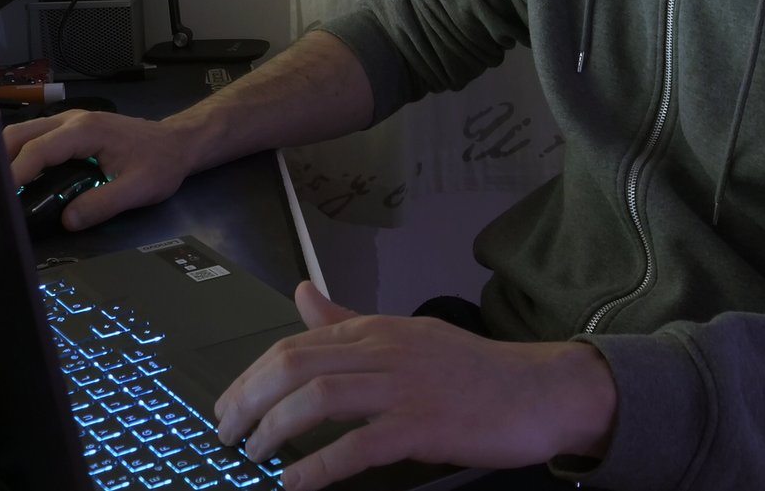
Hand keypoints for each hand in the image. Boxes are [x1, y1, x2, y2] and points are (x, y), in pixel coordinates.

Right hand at [2, 109, 195, 229]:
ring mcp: (70, 122)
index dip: (16, 172)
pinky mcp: (71, 130)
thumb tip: (68, 220)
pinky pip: (36, 137)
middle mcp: (73, 120)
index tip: (2, 194)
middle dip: (0, 159)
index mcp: (86, 131)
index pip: (39, 149)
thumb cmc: (160, 163)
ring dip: (7, 156)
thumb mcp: (137, 189)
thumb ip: (101, 205)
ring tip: (0, 188)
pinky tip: (19, 178)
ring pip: (24, 132)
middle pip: (20, 133)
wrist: (177, 143)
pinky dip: (20, 154)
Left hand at [213, 282, 615, 490]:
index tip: (227, 406)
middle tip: (225, 433)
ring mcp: (403, 388)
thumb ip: (348, 321)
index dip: (251, 376)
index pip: (295, 344)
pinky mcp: (423, 426)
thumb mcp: (406, 335)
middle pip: (295, 366)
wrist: (538, 391)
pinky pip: (358, 446)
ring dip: (274, 431)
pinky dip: (318, 466)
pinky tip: (294, 483)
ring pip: (318, 400)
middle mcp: (384, 351)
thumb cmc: (472, 371)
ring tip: (254, 457)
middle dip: (248, 401)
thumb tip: (302, 292)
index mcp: (377, 330)